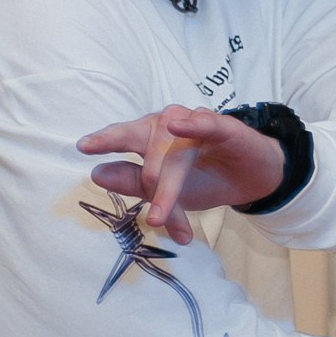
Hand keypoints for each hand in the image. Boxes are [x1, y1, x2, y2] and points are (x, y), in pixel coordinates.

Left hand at [77, 105, 285, 242]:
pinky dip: (193, 123)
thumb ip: (133, 182)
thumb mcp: (165, 192)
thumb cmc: (204, 180)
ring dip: (170, 179)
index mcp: (151, 138)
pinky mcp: (225, 126)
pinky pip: (207, 121)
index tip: (83, 147)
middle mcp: (170, 125)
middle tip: (155, 215)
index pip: (125, 136)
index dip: (105, 139)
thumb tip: (97, 173)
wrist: (252, 181)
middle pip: (146, 139)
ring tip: (167, 213)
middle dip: (148, 180)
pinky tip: (179, 126)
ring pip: (175, 144)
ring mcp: (196, 123)